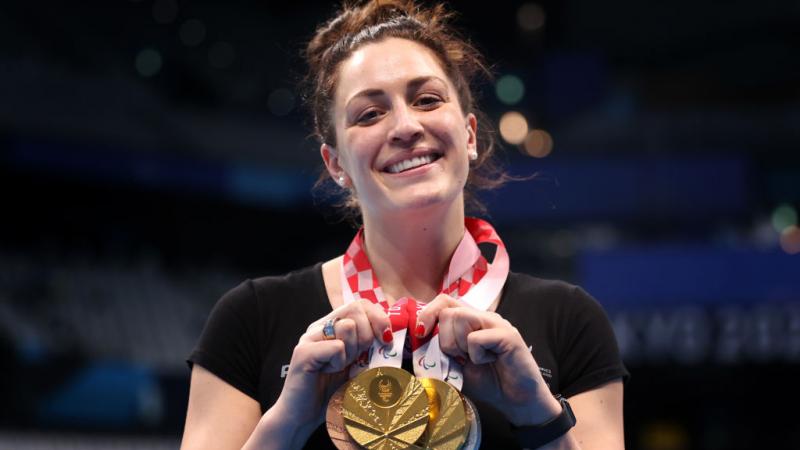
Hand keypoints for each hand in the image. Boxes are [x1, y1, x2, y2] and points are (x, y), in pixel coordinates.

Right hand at [266, 299, 391, 440]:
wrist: (303, 417)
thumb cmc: (331, 392)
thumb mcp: (358, 365)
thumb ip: (370, 348)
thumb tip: (391, 335)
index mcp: (332, 325)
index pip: (361, 304)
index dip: (379, 319)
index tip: (386, 341)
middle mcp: (319, 326)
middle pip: (356, 309)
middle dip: (367, 335)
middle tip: (357, 358)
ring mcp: (310, 337)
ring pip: (347, 326)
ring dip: (351, 351)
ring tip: (339, 366)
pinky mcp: (303, 352)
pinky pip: (336, 347)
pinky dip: (338, 363)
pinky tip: (327, 372)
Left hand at [415, 294, 561, 425]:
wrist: (518, 401)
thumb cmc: (489, 382)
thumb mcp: (457, 365)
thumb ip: (441, 350)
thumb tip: (417, 341)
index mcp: (471, 321)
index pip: (444, 301)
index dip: (428, 313)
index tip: (421, 333)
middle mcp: (483, 317)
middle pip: (449, 312)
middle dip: (446, 339)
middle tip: (461, 357)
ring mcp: (497, 323)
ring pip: (460, 318)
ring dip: (460, 346)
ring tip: (476, 359)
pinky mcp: (507, 335)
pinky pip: (475, 339)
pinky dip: (477, 356)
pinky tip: (490, 362)